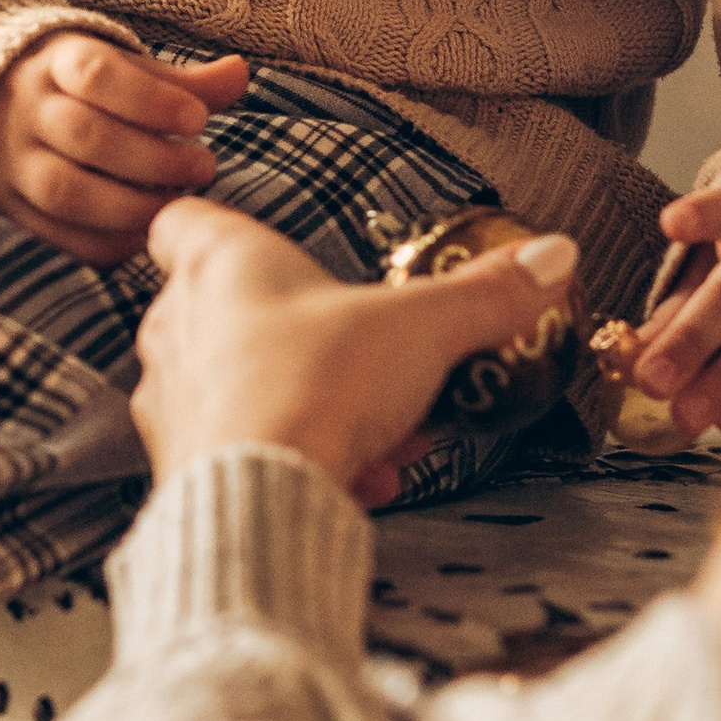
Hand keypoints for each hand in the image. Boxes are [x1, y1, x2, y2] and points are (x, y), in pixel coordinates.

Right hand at [0, 39, 250, 262]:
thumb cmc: (81, 88)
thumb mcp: (123, 68)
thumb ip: (181, 80)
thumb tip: (240, 74)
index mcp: (56, 63)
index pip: (95, 73)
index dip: (151, 99)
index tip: (199, 120)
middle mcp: (27, 111)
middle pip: (86, 136)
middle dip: (154, 159)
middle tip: (205, 167)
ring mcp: (13, 163)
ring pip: (66, 191)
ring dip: (133, 206)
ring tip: (179, 203)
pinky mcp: (11, 208)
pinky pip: (59, 235)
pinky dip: (108, 241)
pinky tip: (149, 233)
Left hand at [132, 196, 582, 499]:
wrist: (262, 502)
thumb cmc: (315, 390)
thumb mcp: (422, 329)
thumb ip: (485, 295)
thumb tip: (549, 256)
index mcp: (221, 264)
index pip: (182, 218)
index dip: (216, 222)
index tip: (260, 238)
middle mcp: (178, 325)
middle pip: (230, 309)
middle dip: (309, 339)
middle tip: (371, 361)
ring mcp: (172, 400)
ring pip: (246, 388)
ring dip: (313, 406)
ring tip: (380, 432)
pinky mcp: (183, 465)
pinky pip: (247, 450)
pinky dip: (299, 459)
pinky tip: (356, 479)